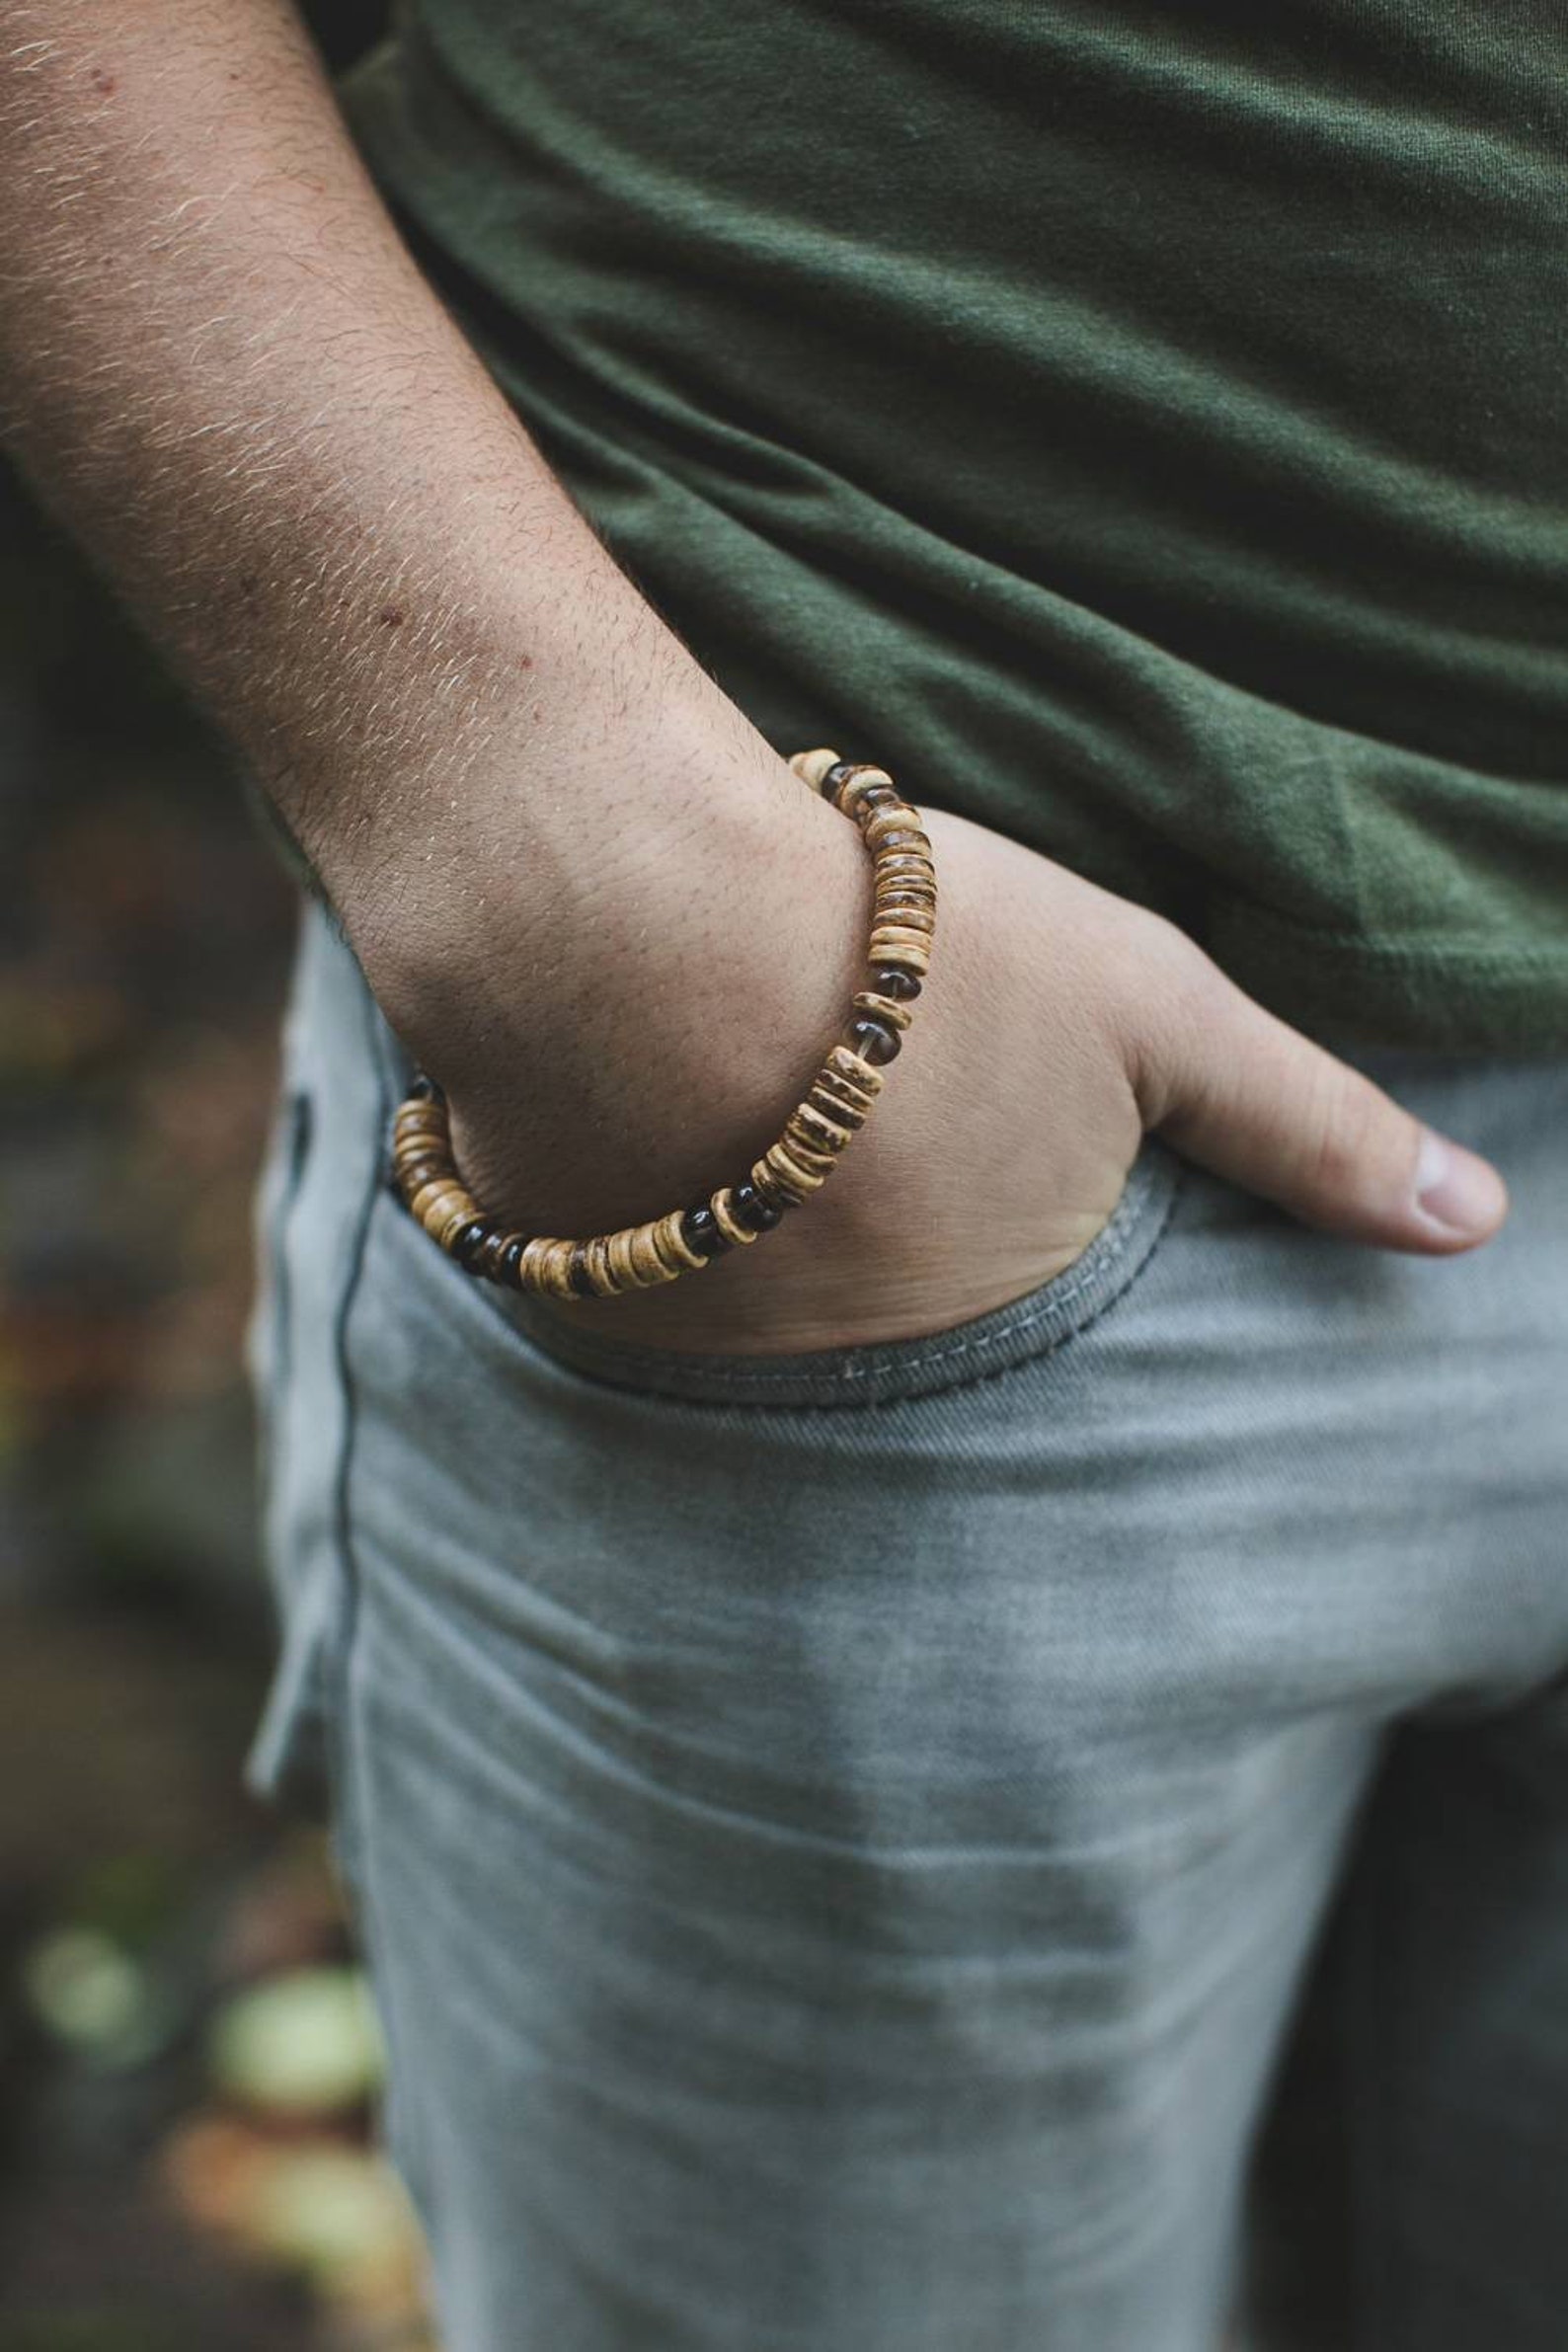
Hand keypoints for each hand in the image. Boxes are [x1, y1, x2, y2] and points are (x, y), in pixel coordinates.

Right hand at [361, 729, 1509, 1360]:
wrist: (630, 928)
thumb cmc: (910, 955)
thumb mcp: (1152, 1010)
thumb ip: (1305, 1124)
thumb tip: (1474, 1226)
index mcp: (1003, 1308)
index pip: (1022, 1296)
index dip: (987, 1186)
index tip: (952, 1126)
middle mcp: (862, 1368)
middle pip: (885, 1299)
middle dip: (874, 1210)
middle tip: (841, 1096)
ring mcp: (718, 1347)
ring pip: (757, 1291)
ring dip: (754, 1212)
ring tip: (732, 1085)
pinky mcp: (585, 1304)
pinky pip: (632, 1272)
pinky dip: (641, 1207)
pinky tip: (632, 1112)